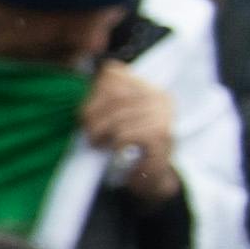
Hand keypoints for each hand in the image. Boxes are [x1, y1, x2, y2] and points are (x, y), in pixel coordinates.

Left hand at [79, 61, 178, 197]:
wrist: (151, 175)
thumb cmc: (127, 143)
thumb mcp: (116, 115)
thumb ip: (104, 97)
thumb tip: (85, 73)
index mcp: (148, 86)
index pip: (113, 74)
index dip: (93, 92)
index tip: (86, 112)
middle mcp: (159, 97)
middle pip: (112, 96)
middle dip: (92, 114)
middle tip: (87, 130)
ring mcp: (163, 115)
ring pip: (117, 117)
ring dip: (99, 132)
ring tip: (96, 142)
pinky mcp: (160, 136)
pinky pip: (125, 135)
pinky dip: (113, 144)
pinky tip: (111, 149)